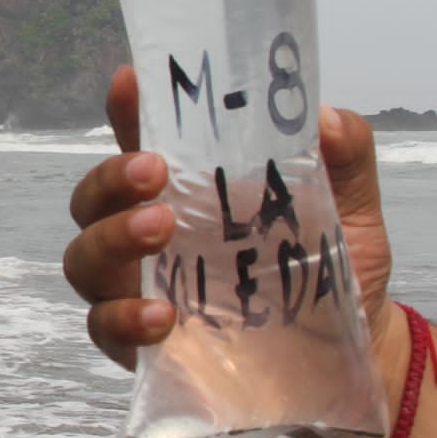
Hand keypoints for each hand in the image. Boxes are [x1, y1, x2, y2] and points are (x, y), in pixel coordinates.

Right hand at [63, 66, 403, 412]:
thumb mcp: (353, 211)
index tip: (131, 82)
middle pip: (92, 198)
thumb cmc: (329, 270)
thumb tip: (327, 118)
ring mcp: (136, 289)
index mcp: (187, 190)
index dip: (126, 110)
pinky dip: (124, 316)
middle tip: (154, 172)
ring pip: (83, 257)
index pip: (139, 140)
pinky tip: (163, 314)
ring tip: (161, 231)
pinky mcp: (139, 344)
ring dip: (112, 237)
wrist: (348, 355)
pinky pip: (104, 326)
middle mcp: (147, 234)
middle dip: (110, 178)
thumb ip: (345, 162)